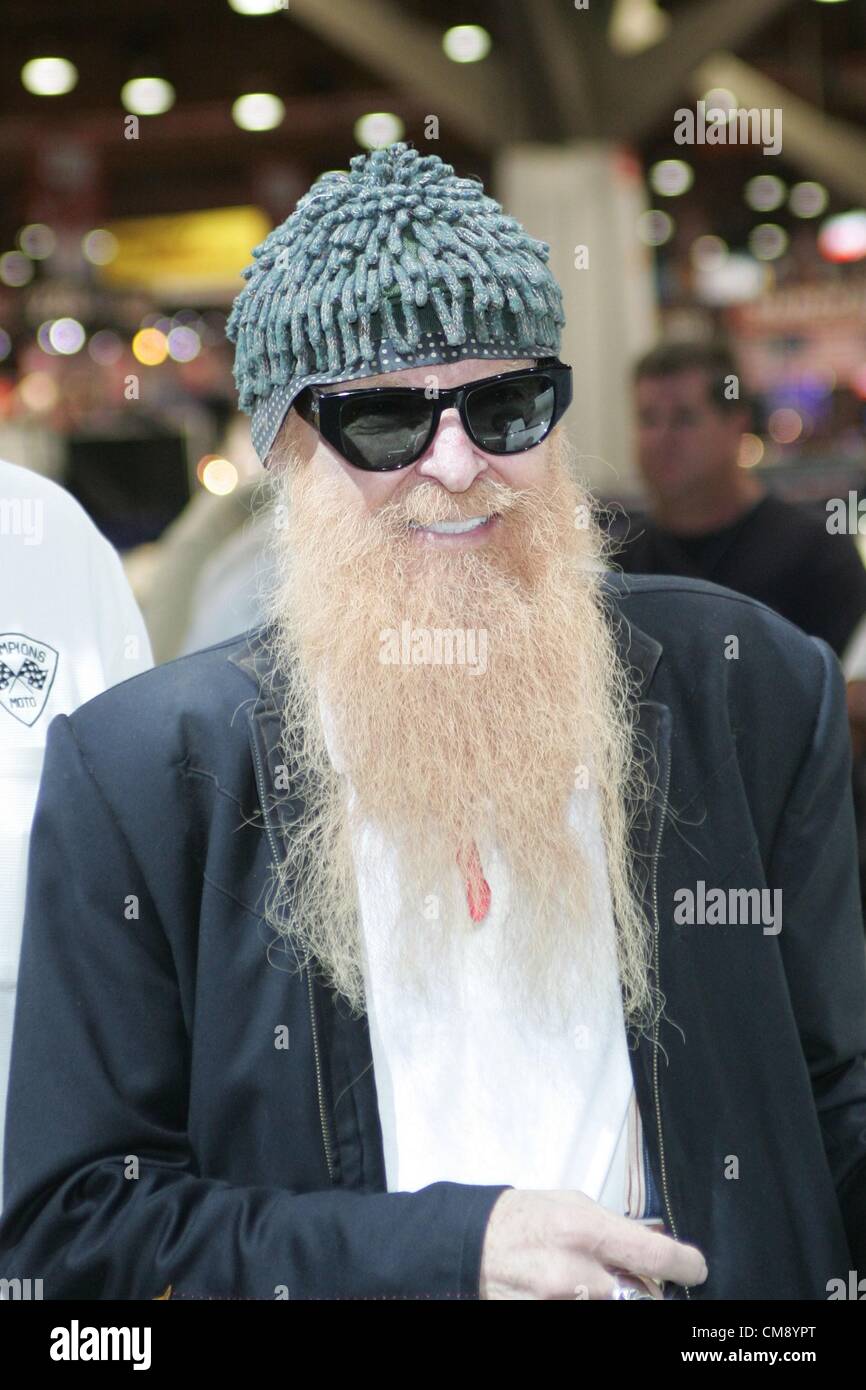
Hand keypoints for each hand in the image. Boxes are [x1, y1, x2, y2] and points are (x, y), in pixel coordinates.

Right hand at [479, 1189, 708, 1299]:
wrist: (473, 1245)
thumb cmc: (526, 1218)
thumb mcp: (573, 1205)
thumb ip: (615, 1227)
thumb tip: (656, 1246)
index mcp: (586, 1232)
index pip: (657, 1257)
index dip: (687, 1265)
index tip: (695, 1269)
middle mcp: (577, 1274)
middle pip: (642, 1296)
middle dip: (643, 1288)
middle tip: (629, 1277)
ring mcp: (562, 1305)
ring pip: (618, 1308)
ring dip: (615, 1297)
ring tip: (592, 1281)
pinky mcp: (548, 1319)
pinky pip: (587, 1315)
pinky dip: (590, 1303)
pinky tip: (574, 1291)